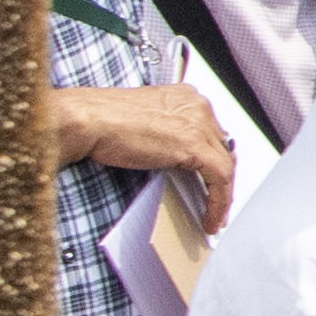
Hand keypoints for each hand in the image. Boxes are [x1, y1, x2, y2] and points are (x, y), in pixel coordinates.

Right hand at [46, 80, 235, 198]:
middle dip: (220, 179)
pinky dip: (218, 202)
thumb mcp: (145, 122)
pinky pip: (220, 179)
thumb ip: (166, 133)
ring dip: (222, 196)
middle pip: (222, 148)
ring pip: (225, 165)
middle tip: (216, 202)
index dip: (213, 159)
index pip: (212, 132)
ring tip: (214, 217)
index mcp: (184, 97)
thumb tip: (175, 156)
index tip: (210, 181)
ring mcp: (197, 124)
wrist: (89, 120)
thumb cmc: (102, 120)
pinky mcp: (194, 146)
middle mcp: (196, 106)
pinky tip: (211, 219)